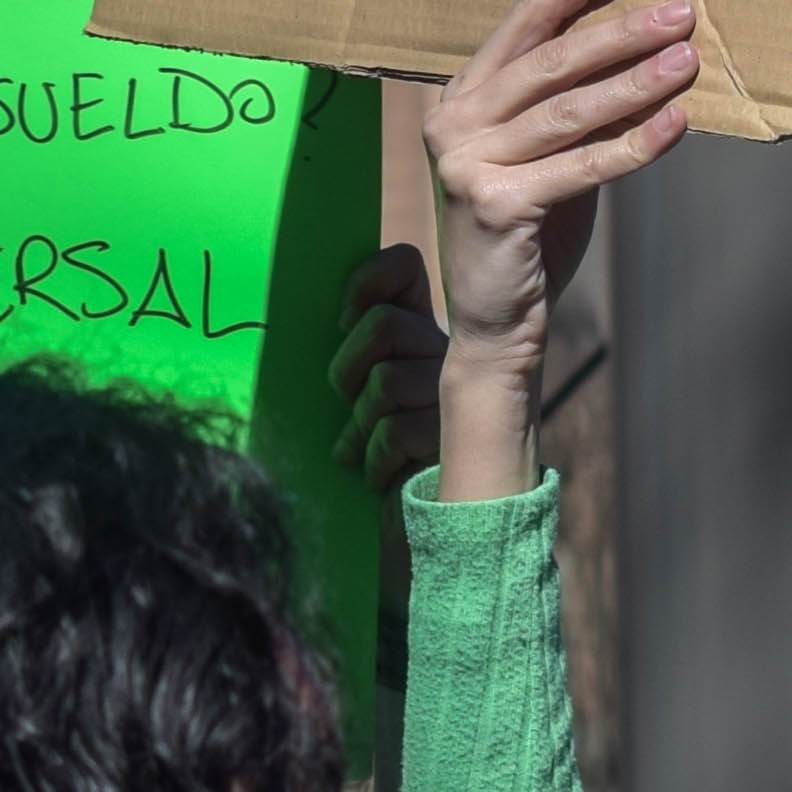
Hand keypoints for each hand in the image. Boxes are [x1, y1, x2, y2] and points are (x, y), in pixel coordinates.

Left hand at [332, 245, 444, 487]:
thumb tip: (331, 320)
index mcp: (423, 329)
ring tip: (362, 444)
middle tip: (345, 397)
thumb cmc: (378, 452)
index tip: (341, 319)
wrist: (424, 523)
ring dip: (362, 421)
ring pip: (386, 381)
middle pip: (385, 325)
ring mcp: (459, 395)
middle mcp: (449, 352)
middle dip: (348, 367)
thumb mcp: (358, 392)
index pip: (404, 267)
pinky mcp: (456, 438)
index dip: (368, 280)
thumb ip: (355, 352)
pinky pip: (396, 430)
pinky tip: (377, 474)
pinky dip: (375, 457)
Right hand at [423, 0, 699, 503]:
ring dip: (635, 81)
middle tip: (682, 12)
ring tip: (688, 61)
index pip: (525, 19)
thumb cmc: (531, 225)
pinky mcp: (493, 204)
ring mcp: (467, 160)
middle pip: (551, 59)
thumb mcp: (547, 151)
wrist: (498, 320)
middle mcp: (454, 118)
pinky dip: (633, 144)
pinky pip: (580, 166)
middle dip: (620, 30)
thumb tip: (649, 41)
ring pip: (569, 109)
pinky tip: (676, 124)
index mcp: (462, 91)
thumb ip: (573, 100)